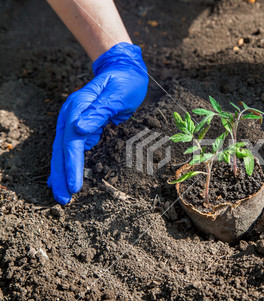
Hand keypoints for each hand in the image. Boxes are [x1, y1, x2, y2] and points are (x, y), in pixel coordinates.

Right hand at [48, 42, 148, 203]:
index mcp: (78, 108)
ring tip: (62, 195)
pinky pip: (71, 147)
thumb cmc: (124, 83)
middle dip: (61, 175)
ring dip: (61, 172)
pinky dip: (67, 163)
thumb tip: (80, 130)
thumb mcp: (116, 95)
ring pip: (64, 150)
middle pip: (62, 149)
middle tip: (63, 200)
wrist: (123, 70)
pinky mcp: (80, 125)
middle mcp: (71, 115)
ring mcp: (73, 120)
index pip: (72, 141)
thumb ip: (99, 112)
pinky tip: (64, 177)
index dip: (72, 165)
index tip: (74, 186)